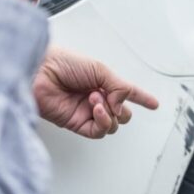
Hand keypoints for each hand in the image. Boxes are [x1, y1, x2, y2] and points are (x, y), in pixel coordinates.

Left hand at [33, 47, 159, 138]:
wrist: (39, 72)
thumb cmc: (62, 63)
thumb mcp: (99, 69)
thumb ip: (119, 87)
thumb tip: (124, 105)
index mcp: (102, 82)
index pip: (127, 93)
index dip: (142, 98)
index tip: (154, 104)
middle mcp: (96, 98)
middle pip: (123, 114)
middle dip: (122, 107)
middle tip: (110, 97)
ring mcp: (86, 112)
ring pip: (113, 124)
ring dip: (110, 113)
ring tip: (95, 99)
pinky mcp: (76, 124)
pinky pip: (98, 131)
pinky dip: (102, 122)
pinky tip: (95, 110)